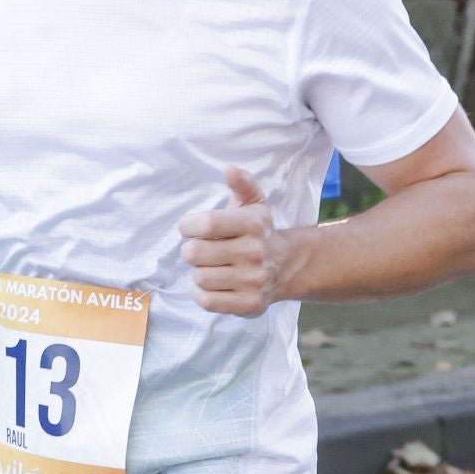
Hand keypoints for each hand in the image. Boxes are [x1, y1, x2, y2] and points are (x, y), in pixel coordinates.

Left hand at [178, 167, 289, 317]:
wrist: (287, 266)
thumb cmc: (259, 232)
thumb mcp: (254, 204)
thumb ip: (242, 184)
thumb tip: (229, 169)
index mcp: (253, 224)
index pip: (206, 224)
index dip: (188, 226)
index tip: (189, 228)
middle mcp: (254, 253)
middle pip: (195, 253)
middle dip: (191, 250)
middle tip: (198, 249)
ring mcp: (253, 281)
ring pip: (199, 277)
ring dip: (197, 272)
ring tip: (209, 266)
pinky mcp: (249, 304)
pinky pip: (207, 301)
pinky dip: (201, 293)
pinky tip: (210, 283)